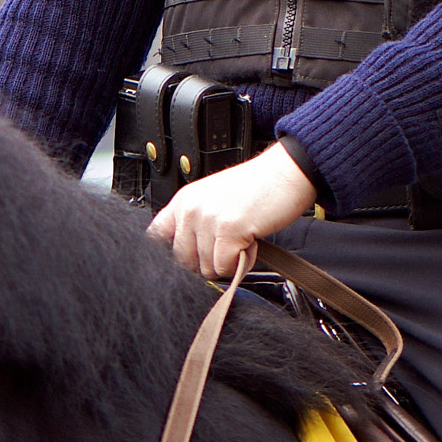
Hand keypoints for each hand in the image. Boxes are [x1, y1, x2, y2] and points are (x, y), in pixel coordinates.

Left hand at [146, 143, 314, 281]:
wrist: (286, 173)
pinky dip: (242, 263)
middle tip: (229, 246)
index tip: (191, 257)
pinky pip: (225, 266)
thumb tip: (186, 257)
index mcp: (183, 201)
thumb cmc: (256, 188)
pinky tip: (251, 243)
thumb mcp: (214, 200)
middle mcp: (190, 209)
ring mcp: (207, 219)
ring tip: (244, 238)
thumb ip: (195, 223)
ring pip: (207, 267)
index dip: (171, 254)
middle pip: (183, 261)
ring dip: (229, 261)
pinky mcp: (228, 230)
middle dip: (208, 262)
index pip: (156, 237)